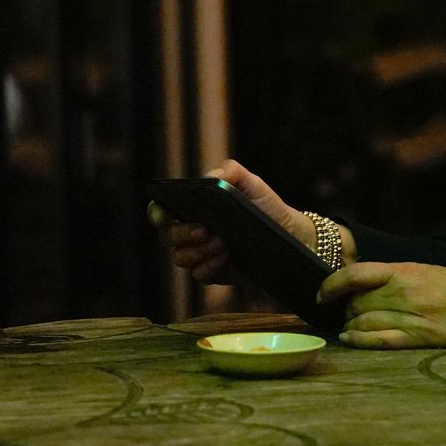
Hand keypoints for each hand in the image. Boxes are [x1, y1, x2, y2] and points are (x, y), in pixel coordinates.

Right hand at [149, 159, 318, 285]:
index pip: (164, 210)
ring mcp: (200, 253)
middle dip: (182, 232)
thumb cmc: (265, 206)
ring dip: (197, 250)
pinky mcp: (212, 272)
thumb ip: (232, 171)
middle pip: (170, 235)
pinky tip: (224, 255)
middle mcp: (192, 231)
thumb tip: (210, 176)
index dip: (157, 211)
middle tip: (203, 229)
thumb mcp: (253, 183)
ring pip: (180, 256)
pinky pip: (198, 273)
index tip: (162, 213)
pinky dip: (208, 264)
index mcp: (195, 208)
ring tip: (221, 241)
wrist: (288, 234)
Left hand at [317, 263, 445, 349]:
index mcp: (405, 271)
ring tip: (349, 327)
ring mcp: (411, 316)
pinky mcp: (420, 338)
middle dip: (345, 309)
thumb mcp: (427, 272)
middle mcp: (403, 292)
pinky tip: (350, 339)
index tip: (322, 292)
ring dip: (351, 325)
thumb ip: (398, 280)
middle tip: (343, 313)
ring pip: (363, 321)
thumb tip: (370, 290)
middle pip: (356, 302)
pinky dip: (360, 340)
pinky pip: (380, 340)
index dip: (332, 284)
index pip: (356, 274)